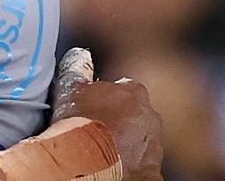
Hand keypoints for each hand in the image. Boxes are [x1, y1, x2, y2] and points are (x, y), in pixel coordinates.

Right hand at [51, 48, 163, 180]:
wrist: (90, 162)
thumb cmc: (79, 122)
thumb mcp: (70, 87)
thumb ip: (77, 69)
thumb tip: (79, 56)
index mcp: (133, 92)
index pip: (122, 90)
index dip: (106, 99)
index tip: (93, 107)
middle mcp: (150, 115)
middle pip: (135, 114)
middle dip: (120, 120)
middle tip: (97, 128)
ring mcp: (154, 142)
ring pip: (140, 139)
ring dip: (125, 142)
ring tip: (102, 149)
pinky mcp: (153, 168)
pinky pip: (141, 163)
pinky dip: (129, 163)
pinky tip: (111, 164)